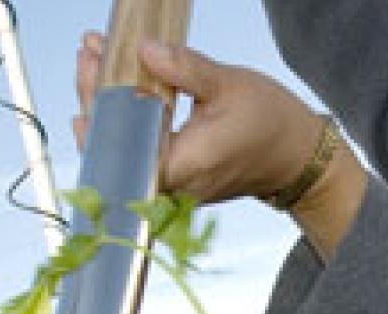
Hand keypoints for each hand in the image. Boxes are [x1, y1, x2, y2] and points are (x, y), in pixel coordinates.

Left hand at [72, 32, 330, 204]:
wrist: (296, 158)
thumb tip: (145, 49)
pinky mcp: (175, 184)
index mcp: (187, 163)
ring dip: (107, 109)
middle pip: (114, 146)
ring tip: (98, 66)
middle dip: (95, 96)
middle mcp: (174, 186)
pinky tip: (118, 95)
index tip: (91, 60)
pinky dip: (125, 125)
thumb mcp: (228, 86)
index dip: (98, 97)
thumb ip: (184, 69)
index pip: (123, 137)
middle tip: (90, 54)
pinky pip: (137, 155)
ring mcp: (173, 190)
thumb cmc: (272, 125)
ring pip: (122, 152)